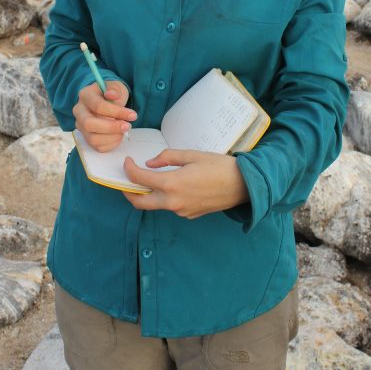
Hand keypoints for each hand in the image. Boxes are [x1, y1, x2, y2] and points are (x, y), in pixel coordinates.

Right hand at [74, 81, 136, 152]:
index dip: (117, 112)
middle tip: (127, 126)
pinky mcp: (86, 138)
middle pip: (89, 124)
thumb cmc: (111, 94)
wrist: (106, 102)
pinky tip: (119, 135)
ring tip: (124, 131)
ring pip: (93, 138)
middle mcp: (79, 112)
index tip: (133, 115)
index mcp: (85, 95)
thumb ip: (115, 90)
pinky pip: (97, 147)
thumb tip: (112, 94)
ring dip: (112, 137)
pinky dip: (111, 144)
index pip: (98, 106)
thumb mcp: (115, 87)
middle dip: (111, 127)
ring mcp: (81, 126)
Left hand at [122, 150, 247, 219]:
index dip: (129, 169)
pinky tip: (174, 186)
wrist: (242, 185)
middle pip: (139, 202)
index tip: (128, 162)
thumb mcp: (191, 155)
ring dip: (148, 195)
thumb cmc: (219, 166)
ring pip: (155, 205)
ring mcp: (181, 211)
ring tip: (150, 180)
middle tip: (127, 181)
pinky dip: (166, 198)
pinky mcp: (189, 215)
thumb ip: (167, 158)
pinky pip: (171, 207)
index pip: (139, 179)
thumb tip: (150, 163)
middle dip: (128, 192)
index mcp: (171, 184)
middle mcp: (173, 201)